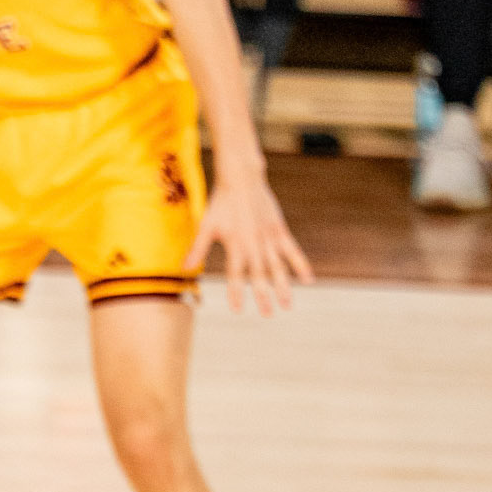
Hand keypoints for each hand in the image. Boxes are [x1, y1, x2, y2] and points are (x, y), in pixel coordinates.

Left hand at [188, 168, 314, 315]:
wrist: (242, 177)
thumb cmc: (221, 203)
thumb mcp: (206, 226)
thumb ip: (198, 249)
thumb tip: (184, 269)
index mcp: (235, 244)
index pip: (235, 274)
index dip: (236, 292)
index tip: (238, 310)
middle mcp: (253, 243)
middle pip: (258, 274)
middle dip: (263, 295)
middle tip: (267, 314)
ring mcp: (268, 237)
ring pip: (277, 266)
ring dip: (282, 286)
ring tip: (287, 305)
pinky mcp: (279, 229)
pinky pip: (291, 250)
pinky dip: (299, 264)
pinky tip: (308, 280)